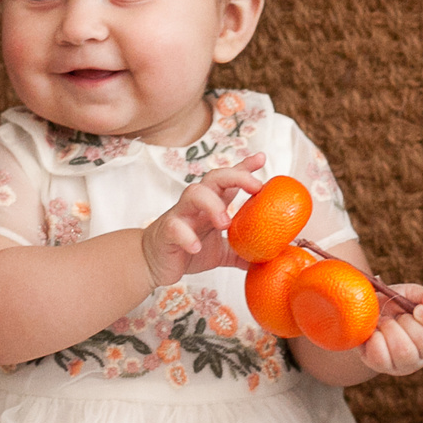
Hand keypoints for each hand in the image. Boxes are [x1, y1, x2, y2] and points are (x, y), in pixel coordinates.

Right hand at [140, 155, 265, 288]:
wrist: (152, 263)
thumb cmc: (186, 250)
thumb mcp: (220, 253)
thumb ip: (241, 252)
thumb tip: (270, 259)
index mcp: (211, 205)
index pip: (229, 180)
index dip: (244, 167)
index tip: (262, 158)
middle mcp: (196, 204)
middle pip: (214, 177)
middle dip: (236, 176)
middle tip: (255, 187)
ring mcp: (180, 215)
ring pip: (193, 193)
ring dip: (212, 204)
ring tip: (225, 223)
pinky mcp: (166, 231)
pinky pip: (175, 227)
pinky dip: (186, 235)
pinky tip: (195, 247)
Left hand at [358, 284, 422, 376]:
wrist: (363, 315)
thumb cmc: (392, 304)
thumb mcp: (409, 293)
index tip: (417, 309)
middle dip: (407, 323)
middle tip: (397, 316)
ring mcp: (407, 364)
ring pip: (405, 352)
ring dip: (390, 329)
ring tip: (384, 322)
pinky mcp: (385, 368)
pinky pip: (381, 357)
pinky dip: (375, 339)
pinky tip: (375, 334)